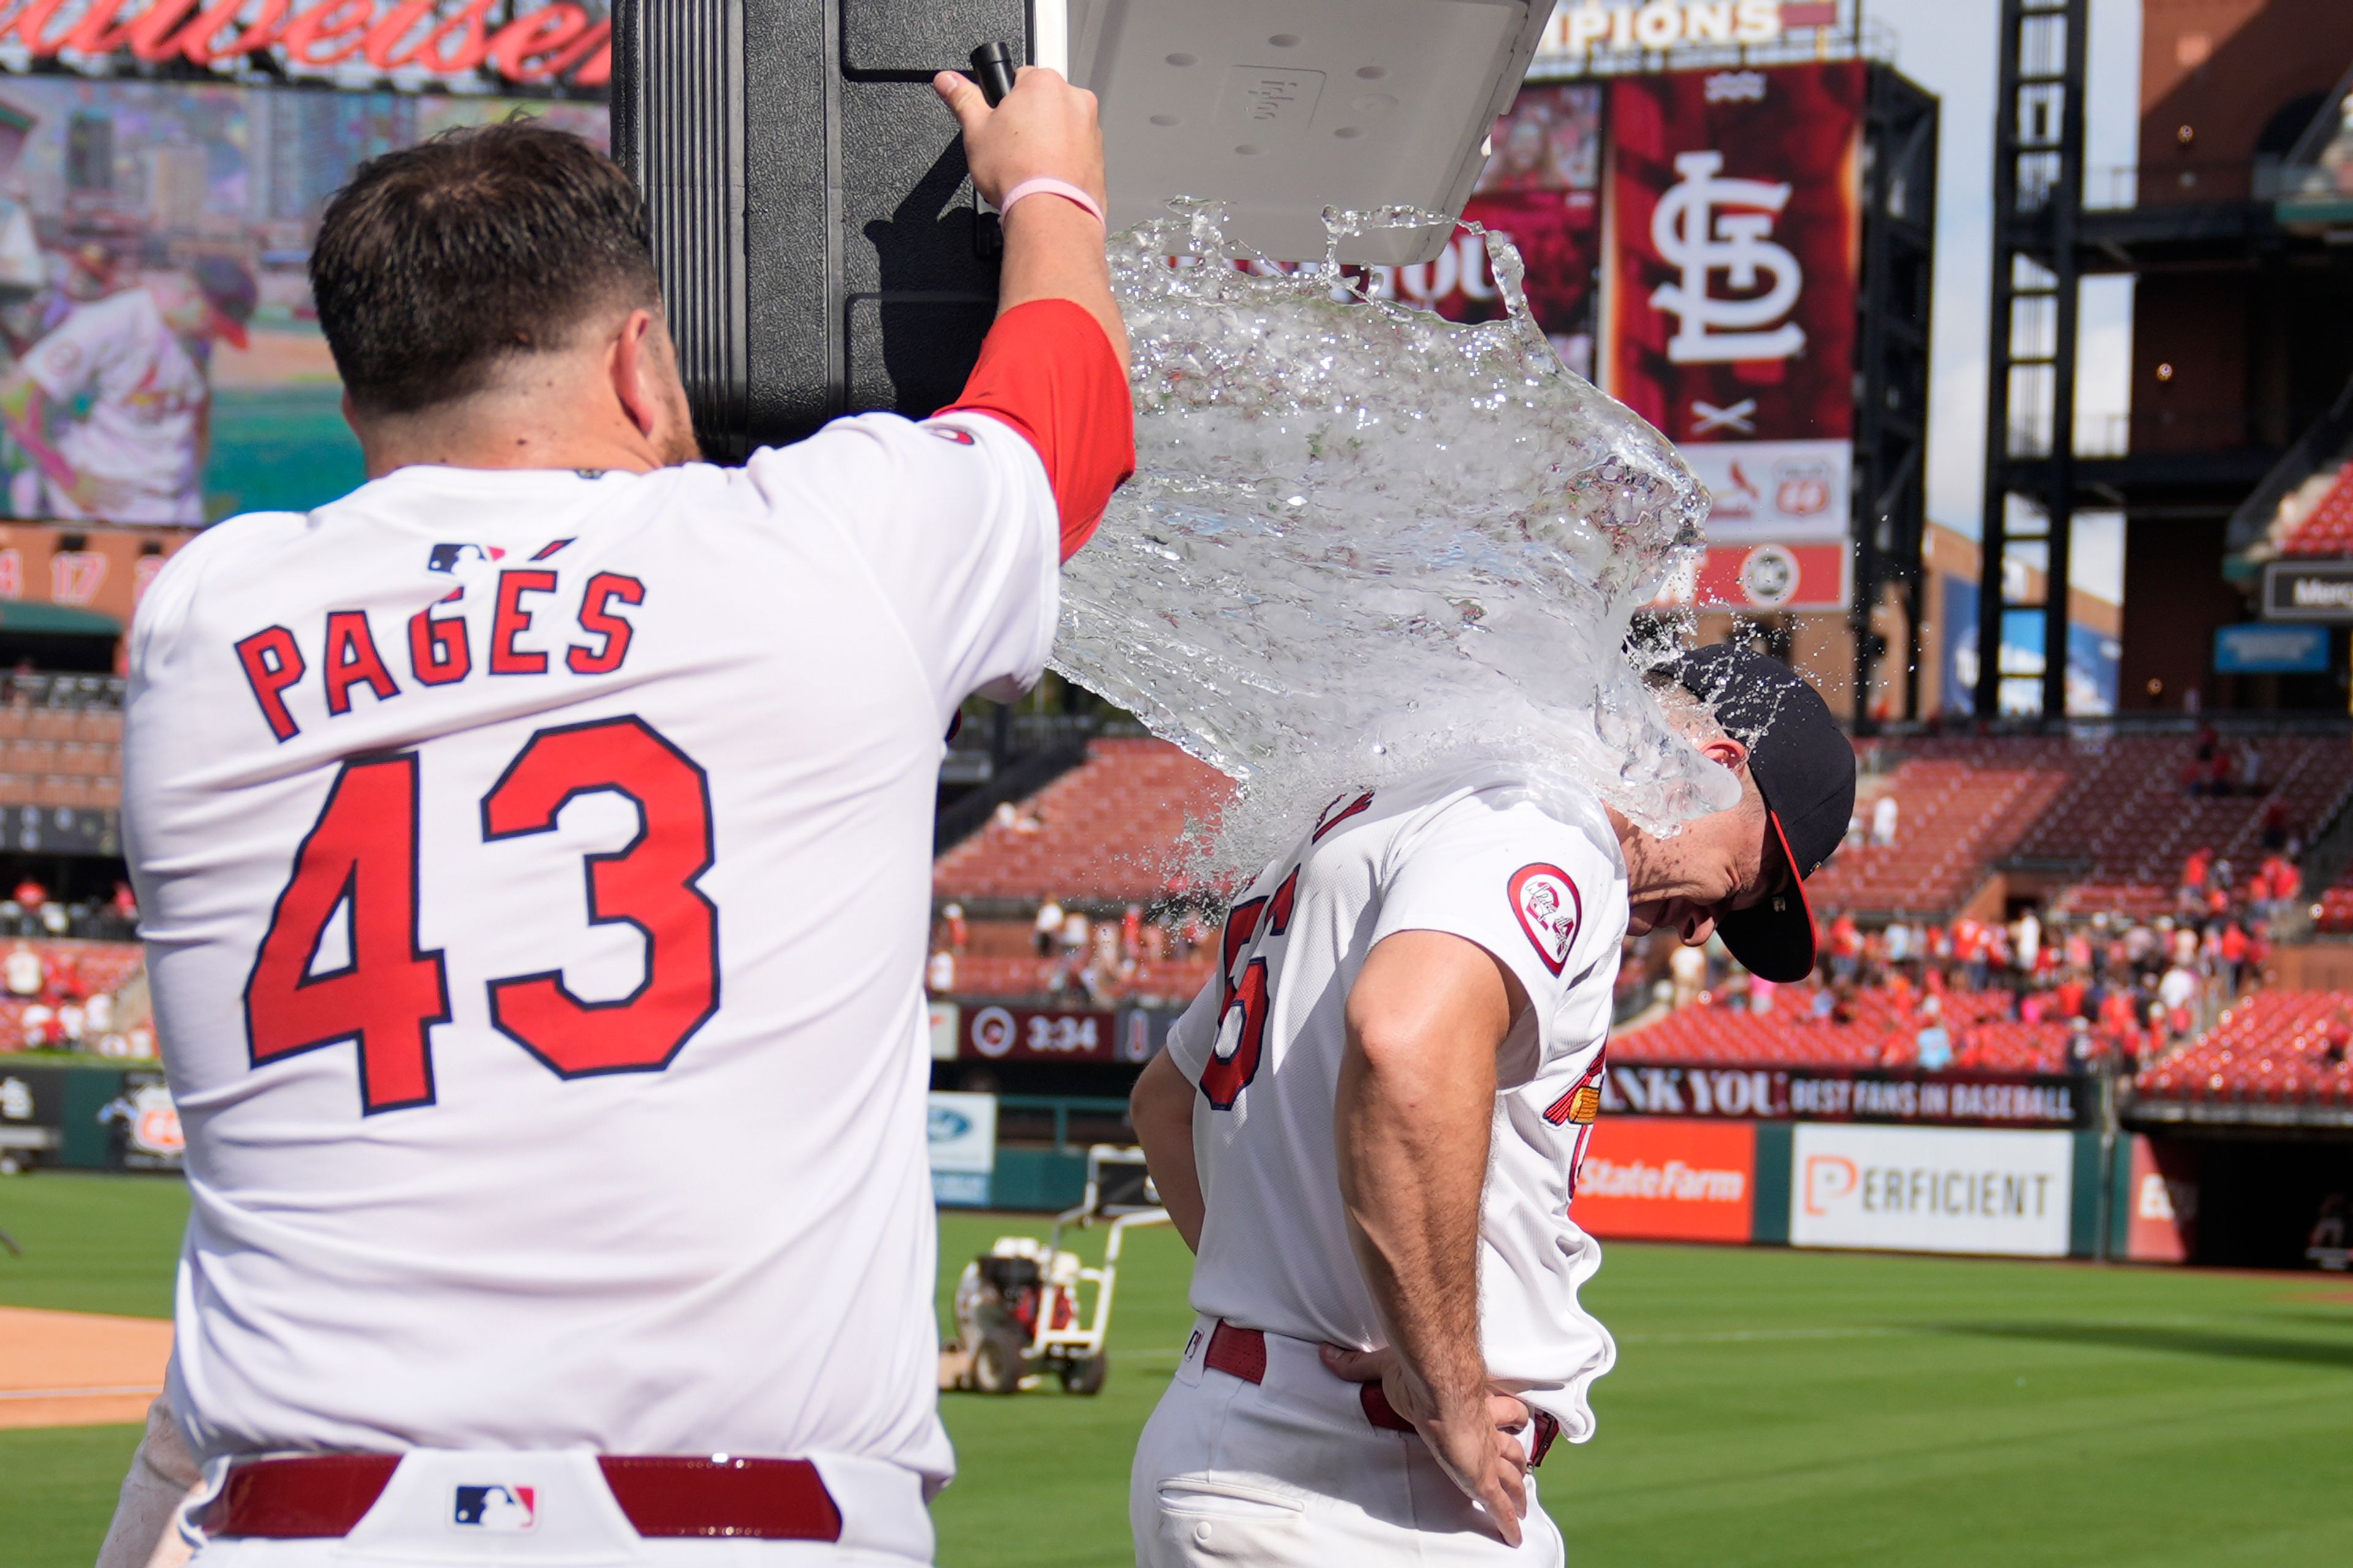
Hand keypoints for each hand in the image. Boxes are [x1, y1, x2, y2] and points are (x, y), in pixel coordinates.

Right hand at [932, 65, 1106, 212]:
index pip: (1019, 78)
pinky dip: (1061, 160)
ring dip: (1045, 141)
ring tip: (1027, 166)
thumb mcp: (976, 131)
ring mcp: (1091, 128)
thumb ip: (962, 99)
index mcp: (1044, 82)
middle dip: (1026, 122)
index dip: (1003, 103)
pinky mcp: (1099, 156)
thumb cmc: (1018, 172)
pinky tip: (1045, 177)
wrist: (1050, 214)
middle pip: (1042, 103)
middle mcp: (1075, 99)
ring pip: (1060, 127)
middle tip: (1010, 148)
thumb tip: (948, 81)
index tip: (999, 122)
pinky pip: (1075, 151)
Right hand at [1322, 1344, 1530, 1546]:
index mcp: (1470, 1403)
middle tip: (1522, 1469)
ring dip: (1518, 1491)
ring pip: (1512, 1477)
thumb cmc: (1419, 1376)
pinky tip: (1514, 1536)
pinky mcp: (1482, 1478)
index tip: (1512, 1417)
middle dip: (1517, 1459)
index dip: (1508, 1413)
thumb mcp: (1384, 1369)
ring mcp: (1486, 1455)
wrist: (1438, 1388)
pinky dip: (1508, 1522)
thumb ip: (1357, 1366)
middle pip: (1512, 1446)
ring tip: (1523, 1505)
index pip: (1501, 1408)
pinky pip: (1499, 1506)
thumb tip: (1328, 1355)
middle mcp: (1485, 1429)